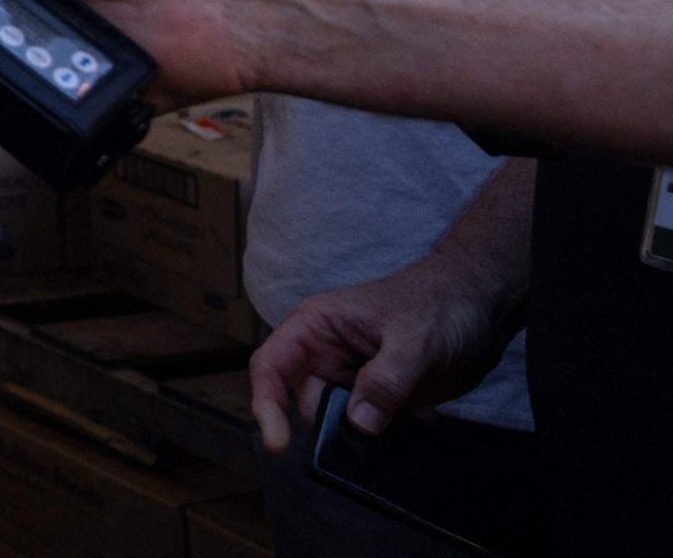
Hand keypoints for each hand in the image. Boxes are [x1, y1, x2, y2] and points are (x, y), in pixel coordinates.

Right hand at [248, 248, 520, 453]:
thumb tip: (359, 424)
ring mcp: (355, 378)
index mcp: (316, 327)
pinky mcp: (383, 397)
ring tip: (398, 431)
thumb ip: (385, 380)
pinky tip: (416, 425)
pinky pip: (373, 427)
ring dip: (363, 437)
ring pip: (340, 421)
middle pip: (306, 403)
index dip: (267, 405)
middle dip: (328, 431)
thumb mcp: (414, 340)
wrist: (483, 303)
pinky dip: (390, 437)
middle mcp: (327, 354)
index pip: (272, 366)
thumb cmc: (440, 302)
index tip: (279, 445)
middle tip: (361, 449)